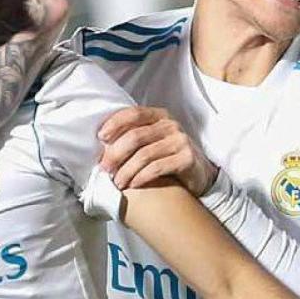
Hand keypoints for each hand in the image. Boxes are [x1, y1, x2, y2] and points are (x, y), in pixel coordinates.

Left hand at [97, 106, 217, 195]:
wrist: (198, 173)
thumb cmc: (167, 156)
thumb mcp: (151, 141)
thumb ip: (132, 137)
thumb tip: (102, 145)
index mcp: (159, 116)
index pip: (133, 113)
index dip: (115, 124)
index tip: (100, 137)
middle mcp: (171, 125)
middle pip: (136, 136)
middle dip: (116, 153)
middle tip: (105, 168)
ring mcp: (181, 140)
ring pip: (144, 155)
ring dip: (126, 171)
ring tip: (118, 182)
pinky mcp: (187, 158)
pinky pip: (157, 168)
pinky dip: (141, 177)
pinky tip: (133, 185)